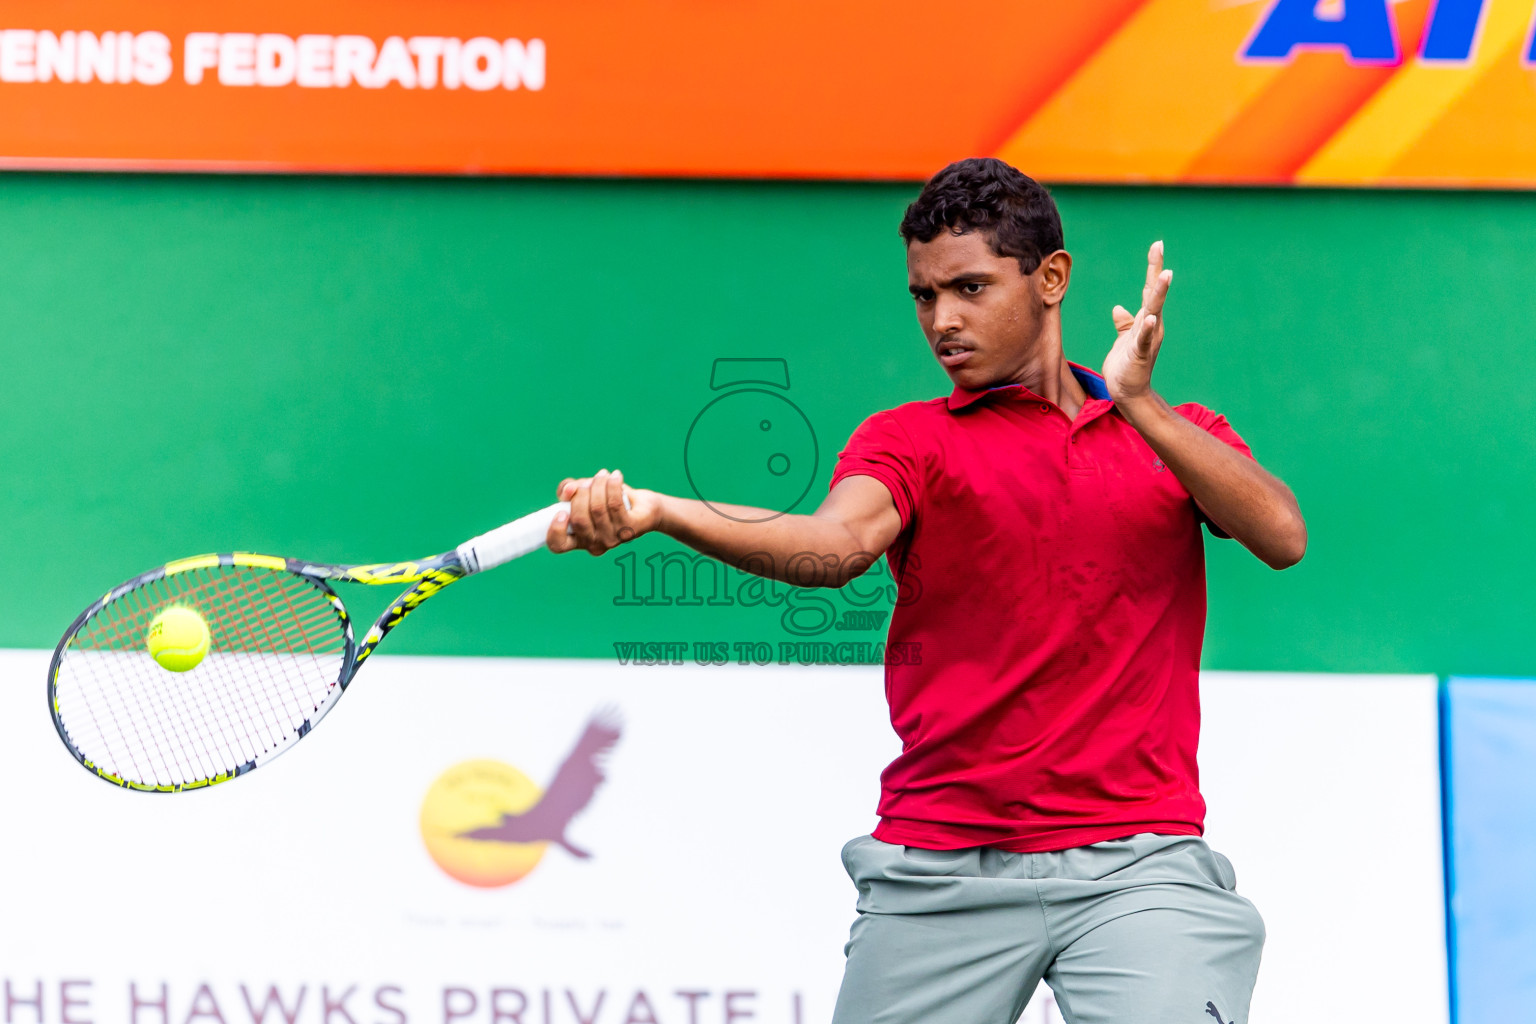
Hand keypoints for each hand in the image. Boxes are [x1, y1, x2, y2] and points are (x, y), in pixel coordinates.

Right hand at [546, 469, 662, 555]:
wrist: (644, 506)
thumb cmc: (609, 500)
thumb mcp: (584, 492)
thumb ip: (568, 489)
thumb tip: (568, 489)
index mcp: (578, 539)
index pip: (558, 545)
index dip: (555, 530)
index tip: (561, 511)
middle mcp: (595, 544)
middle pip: (579, 519)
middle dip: (581, 494)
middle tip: (588, 482)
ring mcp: (613, 539)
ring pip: (598, 509)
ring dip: (598, 485)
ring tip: (603, 475)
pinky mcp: (630, 530)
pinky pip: (615, 504)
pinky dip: (613, 485)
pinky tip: (616, 476)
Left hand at [1101, 240, 1171, 406]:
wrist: (1127, 391)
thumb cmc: (1126, 365)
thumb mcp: (1123, 339)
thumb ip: (1124, 323)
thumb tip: (1117, 308)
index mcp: (1146, 319)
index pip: (1150, 290)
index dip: (1153, 267)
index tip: (1157, 245)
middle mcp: (1151, 325)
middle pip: (1154, 293)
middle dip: (1157, 271)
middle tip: (1159, 247)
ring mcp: (1148, 339)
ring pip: (1154, 311)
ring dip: (1159, 294)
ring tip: (1165, 275)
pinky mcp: (1140, 353)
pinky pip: (1143, 338)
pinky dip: (1146, 327)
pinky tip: (1149, 317)